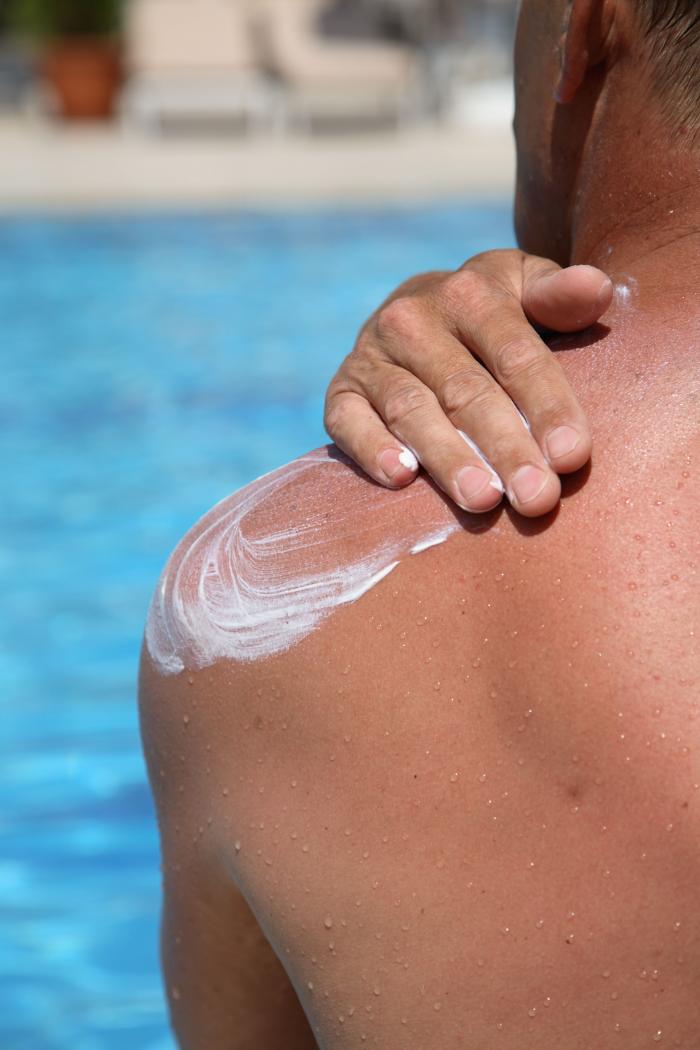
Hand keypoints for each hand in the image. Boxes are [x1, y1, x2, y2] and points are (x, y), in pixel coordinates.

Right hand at [324, 249, 612, 516]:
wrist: (416, 311)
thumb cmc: (490, 315)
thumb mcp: (526, 291)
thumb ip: (560, 296)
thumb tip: (596, 288)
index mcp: (470, 293)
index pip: (514, 353)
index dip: (546, 405)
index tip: (572, 456)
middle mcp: (414, 319)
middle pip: (466, 390)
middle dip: (505, 447)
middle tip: (535, 498)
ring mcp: (372, 356)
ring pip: (411, 410)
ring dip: (446, 456)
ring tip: (482, 500)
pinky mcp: (341, 390)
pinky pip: (348, 421)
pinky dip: (371, 447)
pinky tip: (400, 478)